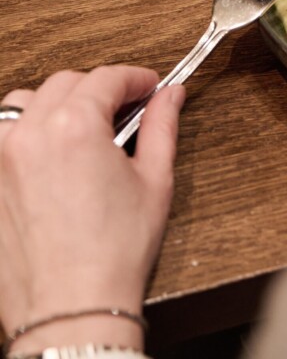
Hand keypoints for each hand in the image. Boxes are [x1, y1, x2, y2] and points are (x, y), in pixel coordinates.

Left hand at [0, 66, 183, 353]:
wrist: (73, 310)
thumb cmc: (111, 255)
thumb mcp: (154, 181)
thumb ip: (162, 127)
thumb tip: (169, 97)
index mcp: (75, 127)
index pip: (107, 77)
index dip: (135, 78)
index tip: (149, 87)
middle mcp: (32, 134)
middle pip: (66, 82)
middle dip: (98, 88)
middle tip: (124, 109)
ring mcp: (2, 158)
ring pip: (25, 101)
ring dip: (55, 103)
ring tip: (81, 126)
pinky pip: (2, 135)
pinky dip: (23, 130)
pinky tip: (47, 149)